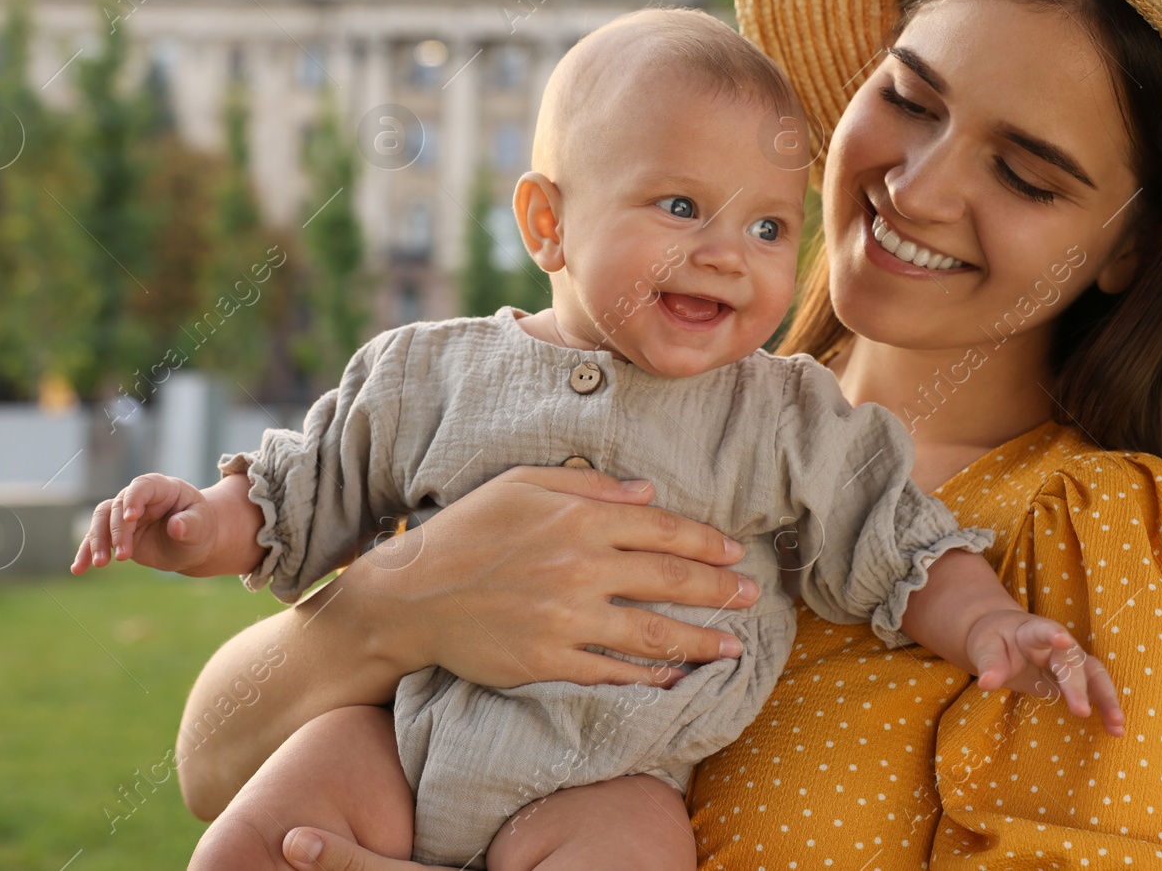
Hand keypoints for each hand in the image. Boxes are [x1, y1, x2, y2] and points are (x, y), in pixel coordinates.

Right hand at [70, 472, 261, 577]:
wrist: (191, 542)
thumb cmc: (199, 528)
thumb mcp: (201, 526)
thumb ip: (190, 524)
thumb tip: (176, 527)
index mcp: (162, 488)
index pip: (143, 485)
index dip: (135, 499)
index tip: (131, 517)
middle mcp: (139, 498)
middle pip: (118, 506)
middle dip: (118, 531)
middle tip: (124, 556)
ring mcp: (124, 515)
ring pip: (101, 520)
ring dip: (97, 541)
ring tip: (100, 564)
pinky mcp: (115, 533)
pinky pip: (96, 538)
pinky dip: (86, 552)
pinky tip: (79, 568)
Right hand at [351, 465, 757, 690]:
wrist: (411, 596)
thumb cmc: (467, 531)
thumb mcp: (522, 485)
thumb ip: (590, 486)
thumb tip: (649, 493)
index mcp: (577, 520)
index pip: (662, 529)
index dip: (706, 541)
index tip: (734, 552)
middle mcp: (580, 568)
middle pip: (670, 580)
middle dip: (719, 590)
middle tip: (750, 598)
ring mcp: (566, 620)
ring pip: (653, 633)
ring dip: (700, 641)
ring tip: (732, 647)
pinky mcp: (549, 662)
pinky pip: (613, 671)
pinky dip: (650, 676)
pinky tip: (675, 677)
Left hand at [966, 609, 1125, 736]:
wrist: (1004, 637)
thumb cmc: (994, 640)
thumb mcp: (983, 647)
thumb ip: (988, 663)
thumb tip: (986, 683)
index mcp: (1032, 632)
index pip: (1043, 631)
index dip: (1053, 635)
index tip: (1062, 639)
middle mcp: (1058, 645)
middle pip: (1072, 661)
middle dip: (1078, 686)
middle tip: (1081, 712)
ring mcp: (1071, 661)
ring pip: (1094, 675)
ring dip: (1106, 698)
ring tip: (1117, 724)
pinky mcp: (1075, 679)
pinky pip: (1094, 691)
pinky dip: (1105, 708)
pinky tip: (1115, 729)